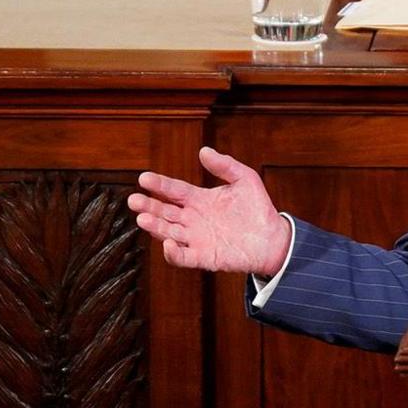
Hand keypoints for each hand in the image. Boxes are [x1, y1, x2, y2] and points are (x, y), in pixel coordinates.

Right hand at [130, 147, 291, 275]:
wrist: (274, 238)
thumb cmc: (258, 209)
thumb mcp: (245, 179)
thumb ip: (225, 165)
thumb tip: (204, 150)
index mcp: (198, 199)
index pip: (173, 190)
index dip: (158, 185)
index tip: (143, 178)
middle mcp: (192, 219)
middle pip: (164, 211)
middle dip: (148, 206)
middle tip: (133, 200)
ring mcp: (196, 239)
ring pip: (168, 232)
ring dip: (155, 227)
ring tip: (142, 219)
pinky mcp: (204, 257)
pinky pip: (183, 257)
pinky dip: (172, 253)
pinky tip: (167, 244)